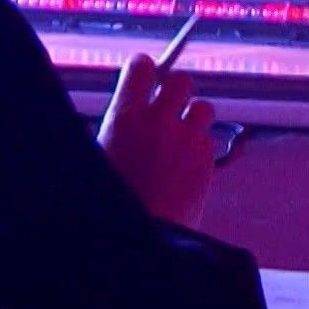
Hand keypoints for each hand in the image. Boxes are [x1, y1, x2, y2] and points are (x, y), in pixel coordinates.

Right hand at [98, 55, 215, 229]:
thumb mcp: (99, 157)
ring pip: (203, 107)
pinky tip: (185, 167)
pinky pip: (209, 140)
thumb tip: (127, 112)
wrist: (140, 241)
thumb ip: (118, 127)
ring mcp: (187, 140)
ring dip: (193, 118)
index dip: (144, 70)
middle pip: (180, 80)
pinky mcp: (206, 161)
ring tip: (179, 140)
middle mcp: (159, 122)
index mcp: (124, 117)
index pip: (141, 67)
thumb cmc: (112, 203)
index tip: (144, 77)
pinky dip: (200, 148)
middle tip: (166, 109)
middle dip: (174, 91)